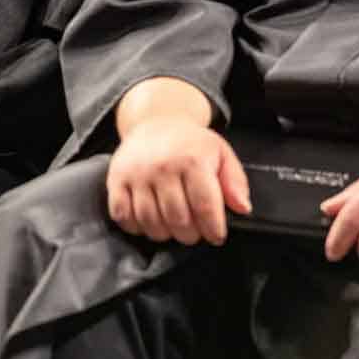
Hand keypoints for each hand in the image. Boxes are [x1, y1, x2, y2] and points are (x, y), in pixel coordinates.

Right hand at [107, 117, 251, 245]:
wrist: (155, 122)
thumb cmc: (191, 144)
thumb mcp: (221, 154)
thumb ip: (235, 181)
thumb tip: (242, 208)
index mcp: (192, 159)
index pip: (205, 206)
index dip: (213, 228)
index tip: (216, 236)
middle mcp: (163, 166)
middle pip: (178, 219)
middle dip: (190, 235)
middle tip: (194, 232)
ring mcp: (137, 173)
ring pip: (150, 221)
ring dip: (165, 234)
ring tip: (173, 228)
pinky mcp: (116, 179)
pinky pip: (122, 215)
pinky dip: (136, 227)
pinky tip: (148, 222)